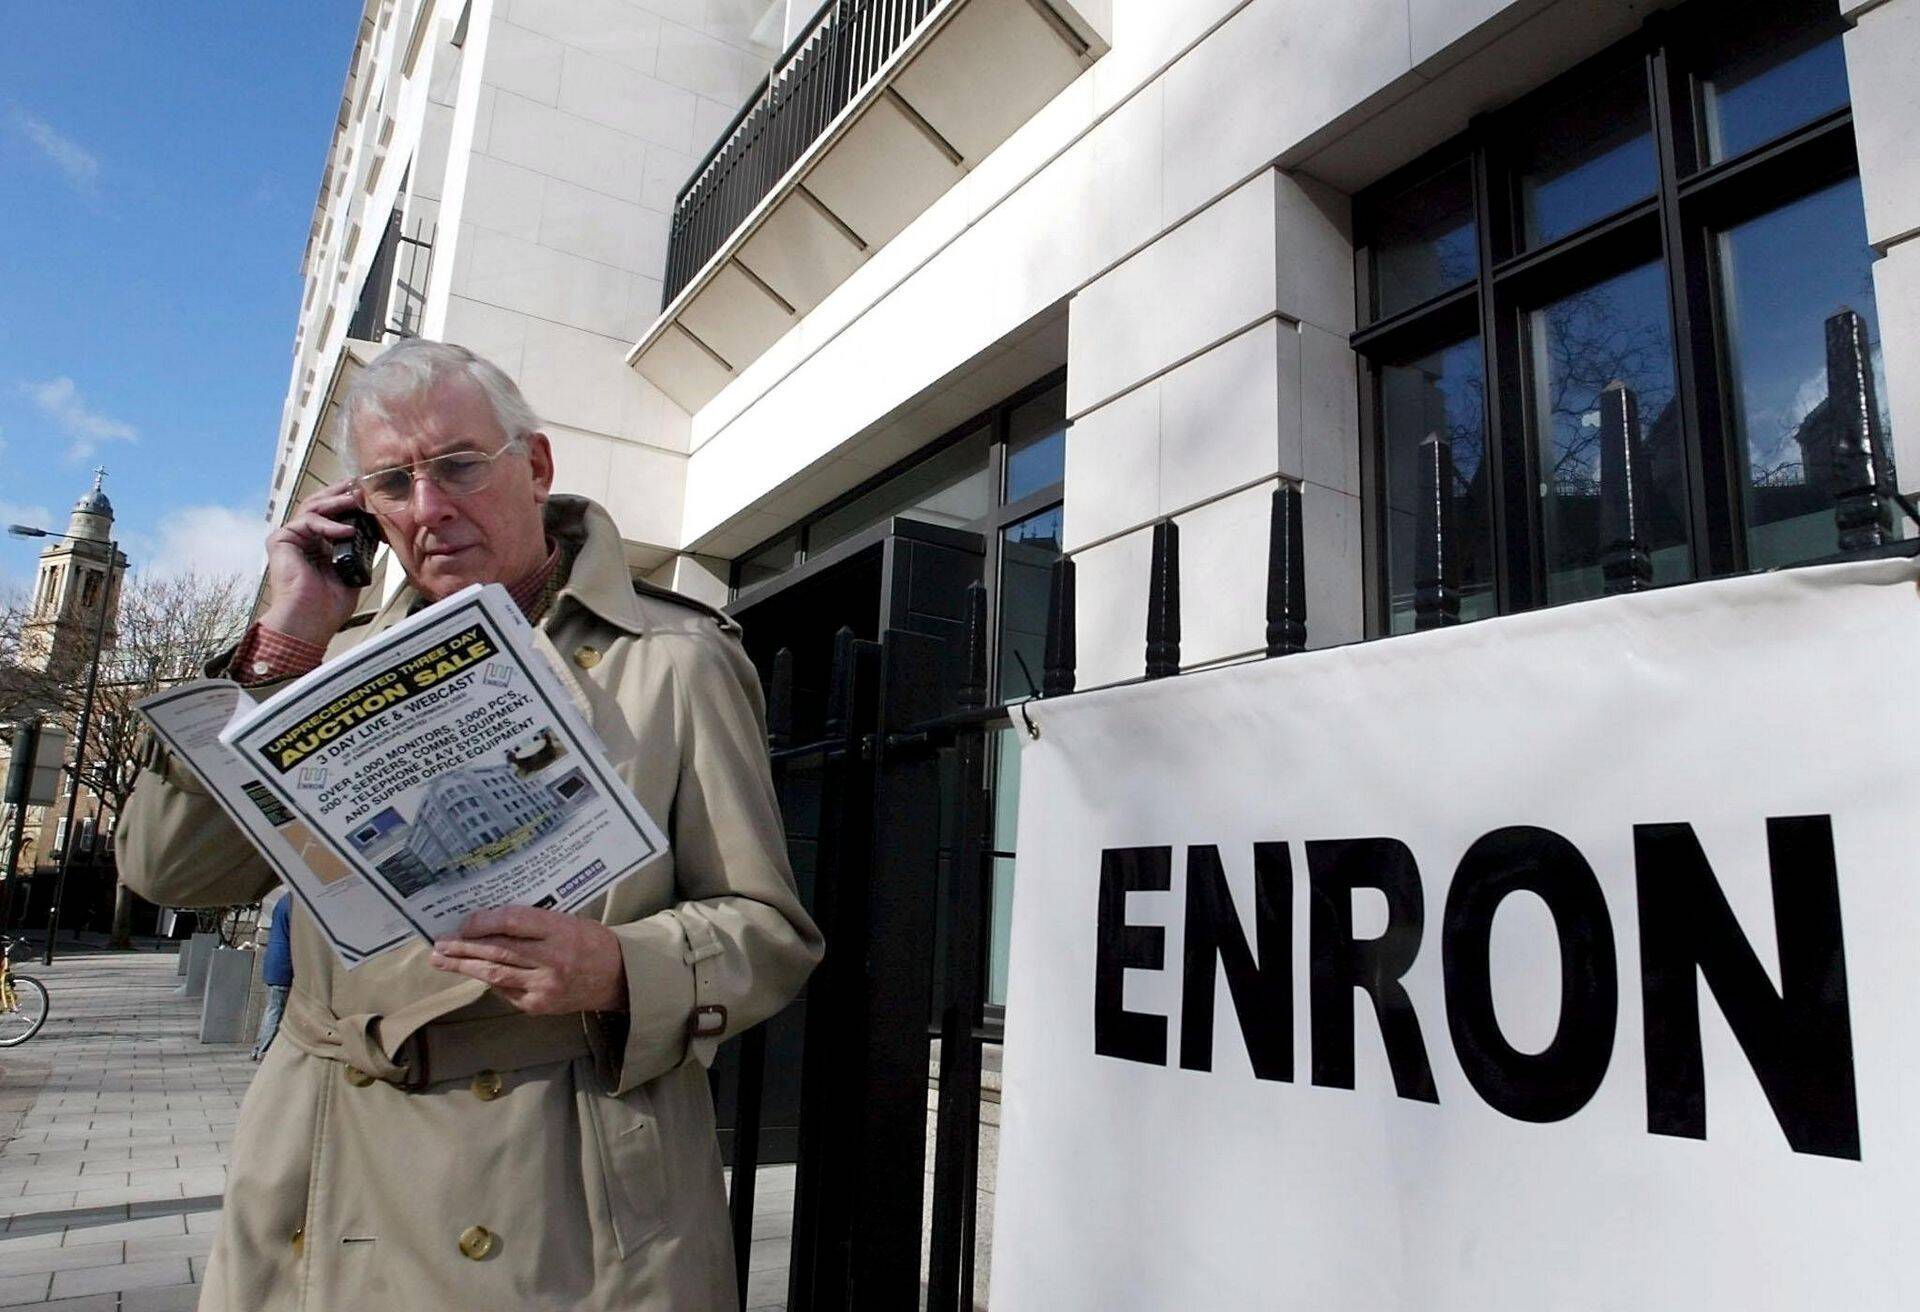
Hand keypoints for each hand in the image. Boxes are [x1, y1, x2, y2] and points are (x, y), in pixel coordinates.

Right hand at [258, 480, 372, 646]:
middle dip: (341, 493)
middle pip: (321, 504)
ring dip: (337, 502)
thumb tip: (379, 529)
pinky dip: (328, 523)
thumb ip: (361, 547)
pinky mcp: (280, 540)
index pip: (334, 514)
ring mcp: (291, 538)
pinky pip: (307, 521)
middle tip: (360, 485)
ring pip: (314, 507)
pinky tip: (347, 530)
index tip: (370, 495)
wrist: (311, 621)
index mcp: (319, 544)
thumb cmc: (329, 605)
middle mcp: (303, 538)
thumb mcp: (355, 569)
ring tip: (357, 500)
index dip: (349, 503)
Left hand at [429, 906, 627, 1014]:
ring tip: (441, 960)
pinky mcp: (539, 1006)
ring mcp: (544, 986)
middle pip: (497, 951)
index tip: (463, 922)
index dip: (483, 922)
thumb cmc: (589, 942)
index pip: (513, 923)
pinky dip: (490, 980)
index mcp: (561, 931)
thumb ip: (532, 923)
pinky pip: (506, 991)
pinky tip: (475, 973)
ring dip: (464, 966)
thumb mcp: (566, 921)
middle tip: (439, 943)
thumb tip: (487, 923)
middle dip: (463, 947)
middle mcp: (552, 960)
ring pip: (495, 975)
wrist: (618, 977)